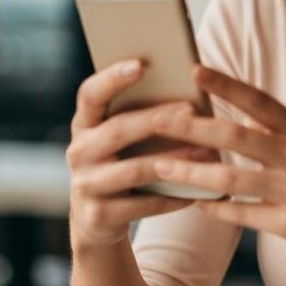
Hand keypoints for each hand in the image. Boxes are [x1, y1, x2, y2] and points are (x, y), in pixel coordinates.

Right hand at [66, 60, 215, 250]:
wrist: (97, 221)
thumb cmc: (122, 163)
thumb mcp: (120, 140)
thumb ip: (139, 115)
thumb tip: (189, 85)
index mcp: (84, 125)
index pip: (90, 95)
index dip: (112, 78)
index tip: (141, 64)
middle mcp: (78, 152)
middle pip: (118, 130)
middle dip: (156, 119)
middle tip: (191, 109)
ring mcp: (85, 185)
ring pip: (135, 169)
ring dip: (175, 161)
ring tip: (207, 153)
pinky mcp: (99, 215)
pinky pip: (145, 204)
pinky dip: (175, 196)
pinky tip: (200, 190)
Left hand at [150, 66, 285, 273]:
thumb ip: (280, 130)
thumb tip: (239, 114)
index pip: (260, 101)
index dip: (227, 84)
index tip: (195, 69)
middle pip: (236, 136)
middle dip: (192, 127)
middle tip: (156, 118)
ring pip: (232, 178)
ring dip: (191, 173)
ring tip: (159, 167)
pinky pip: (243, 214)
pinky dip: (216, 208)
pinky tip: (193, 205)